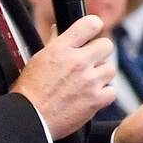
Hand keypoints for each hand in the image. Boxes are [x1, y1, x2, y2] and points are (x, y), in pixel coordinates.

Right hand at [12, 15, 115, 139]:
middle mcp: (78, 62)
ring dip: (101, 76)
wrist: (30, 118)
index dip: (93, 27)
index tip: (92, 33)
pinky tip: (91, 96)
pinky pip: (112, 91)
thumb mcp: (39, 59)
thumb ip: (54, 43)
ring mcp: (89, 81)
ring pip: (111, 69)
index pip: (91, 24)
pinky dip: (104, 95)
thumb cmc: (30, 91)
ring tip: (87, 83)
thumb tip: (59, 29)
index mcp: (62, 49)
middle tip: (90, 62)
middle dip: (99, 53)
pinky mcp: (96, 100)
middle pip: (107, 45)